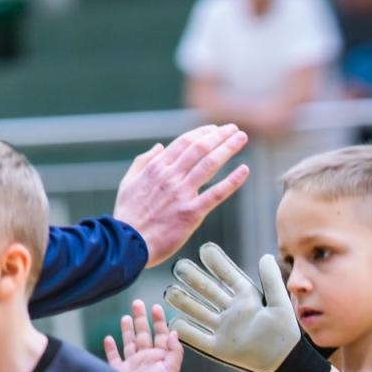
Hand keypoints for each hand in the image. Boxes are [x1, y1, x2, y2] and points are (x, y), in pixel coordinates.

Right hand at [103, 300, 182, 371]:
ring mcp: (132, 365)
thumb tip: (175, 333)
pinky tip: (108, 338)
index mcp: (160, 357)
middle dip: (141, 319)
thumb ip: (174, 351)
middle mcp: (146, 359)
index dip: (158, 321)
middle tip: (137, 303)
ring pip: (129, 342)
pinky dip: (111, 348)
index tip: (155, 307)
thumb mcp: (171, 369)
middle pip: (143, 334)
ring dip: (128, 330)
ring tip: (126, 316)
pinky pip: (113, 357)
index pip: (160, 334)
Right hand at [113, 124, 249, 267]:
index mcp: (156, 168)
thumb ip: (143, 162)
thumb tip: (158, 146)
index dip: (202, 133)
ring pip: (209, 164)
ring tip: (242, 138)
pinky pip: (216, 193)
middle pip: (199, 149)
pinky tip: (244, 170)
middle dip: (219, 136)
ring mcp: (182, 194)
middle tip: (234, 128)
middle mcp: (170, 177)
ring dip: (228, 148)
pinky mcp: (191, 213)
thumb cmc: (128, 215)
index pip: (183, 143)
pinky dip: (232, 180)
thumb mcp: (128, 182)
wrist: (127, 243)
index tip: (215, 129)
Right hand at [166, 243, 309, 371]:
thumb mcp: (280, 303)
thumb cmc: (286, 332)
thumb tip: (266, 256)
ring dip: (184, 302)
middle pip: (208, 291)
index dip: (217, 263)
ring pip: (198, 311)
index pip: (228, 276)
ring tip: (169, 290)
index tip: (205, 249)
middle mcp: (231, 311)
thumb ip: (272, 280)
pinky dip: (186, 331)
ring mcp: (224, 329)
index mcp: (246, 299)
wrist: (285, 360)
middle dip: (194, 279)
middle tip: (179, 266)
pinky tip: (174, 322)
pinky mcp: (219, 347)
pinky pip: (198, 338)